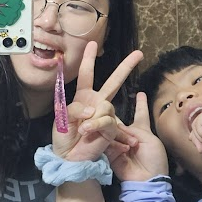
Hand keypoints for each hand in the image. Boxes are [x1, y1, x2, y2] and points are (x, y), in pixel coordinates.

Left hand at [54, 41, 143, 162]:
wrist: (69, 158)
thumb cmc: (63, 138)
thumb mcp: (62, 118)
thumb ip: (75, 108)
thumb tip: (93, 108)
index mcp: (83, 98)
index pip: (87, 75)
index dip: (89, 59)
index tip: (92, 44)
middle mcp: (96, 104)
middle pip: (113, 82)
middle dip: (125, 67)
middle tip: (139, 54)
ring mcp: (105, 115)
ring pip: (105, 106)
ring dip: (91, 118)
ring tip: (82, 130)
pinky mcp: (110, 129)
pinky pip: (106, 121)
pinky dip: (95, 126)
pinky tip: (88, 133)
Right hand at [108, 91, 170, 180]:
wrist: (147, 179)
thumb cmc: (154, 159)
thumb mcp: (149, 140)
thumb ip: (133, 130)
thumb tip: (116, 125)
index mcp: (142, 131)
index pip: (140, 114)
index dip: (140, 104)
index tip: (140, 93)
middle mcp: (129, 135)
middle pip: (119, 121)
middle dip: (111, 114)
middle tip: (104, 105)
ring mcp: (119, 144)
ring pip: (110, 130)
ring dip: (110, 127)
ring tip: (112, 128)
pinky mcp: (111, 153)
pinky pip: (106, 143)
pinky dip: (106, 139)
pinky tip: (106, 136)